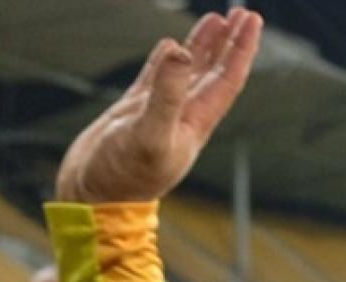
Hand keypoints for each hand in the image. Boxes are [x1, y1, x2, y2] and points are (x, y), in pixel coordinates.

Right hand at [55, 8, 262, 202]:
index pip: (228, 78)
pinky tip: (172, 47)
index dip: (241, 49)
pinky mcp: (135, 113)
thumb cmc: (124, 176)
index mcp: (197, 121)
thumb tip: (181, 52)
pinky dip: (166, 60)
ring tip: (217, 20)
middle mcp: (184, 116)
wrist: (94, 199)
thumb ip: (166, 94)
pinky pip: (157, 78)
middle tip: (244, 14)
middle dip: (231, 44)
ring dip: (205, 47)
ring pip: (189, 72)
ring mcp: (160, 112)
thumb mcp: (149, 133)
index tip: (252, 21)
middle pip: (216, 72)